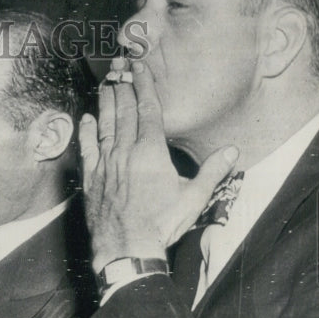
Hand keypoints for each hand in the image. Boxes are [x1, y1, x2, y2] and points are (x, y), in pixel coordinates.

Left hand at [79, 57, 238, 272]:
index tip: (140, 68)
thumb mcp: (193, 198)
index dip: (144, 86)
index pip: (148, 111)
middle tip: (120, 68)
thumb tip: (232, 152)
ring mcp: (105, 165)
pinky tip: (86, 119)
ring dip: (105, 104)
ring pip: (105, 126)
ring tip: (106, 86)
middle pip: (124, 113)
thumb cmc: (160, 225)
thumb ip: (212, 172)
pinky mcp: (91, 179)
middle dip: (124, 88)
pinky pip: (87, 149)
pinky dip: (86, 132)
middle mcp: (125, 153)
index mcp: (151, 153)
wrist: (126, 249)